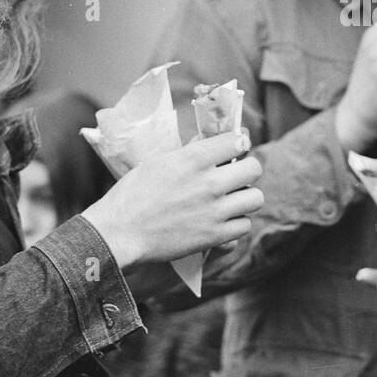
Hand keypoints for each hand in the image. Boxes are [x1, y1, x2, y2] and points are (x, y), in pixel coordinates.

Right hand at [82, 130, 263, 269]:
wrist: (120, 233)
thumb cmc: (132, 194)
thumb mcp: (158, 161)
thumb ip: (190, 152)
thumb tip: (210, 140)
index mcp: (194, 158)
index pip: (238, 140)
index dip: (239, 143)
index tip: (235, 149)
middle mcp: (210, 183)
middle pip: (254, 168)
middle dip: (246, 170)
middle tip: (235, 176)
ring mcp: (215, 210)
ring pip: (256, 198)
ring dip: (245, 198)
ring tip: (232, 200)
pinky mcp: (214, 236)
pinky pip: (245, 226)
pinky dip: (236, 224)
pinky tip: (223, 221)